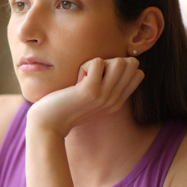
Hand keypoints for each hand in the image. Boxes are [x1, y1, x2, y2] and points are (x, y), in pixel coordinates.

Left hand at [27, 57, 143, 136]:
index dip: (120, 68)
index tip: (99, 78)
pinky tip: (76, 81)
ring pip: (120, 62)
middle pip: (132, 64)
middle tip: (91, 75)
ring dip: (98, 63)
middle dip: (111, 62)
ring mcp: (104, 96)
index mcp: (116, 102)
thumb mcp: (91, 99)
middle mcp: (114, 100)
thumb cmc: (64, 108)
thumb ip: (105, 86)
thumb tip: (117, 63)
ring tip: (84, 77)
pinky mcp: (90, 92)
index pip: (138, 74)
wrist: (48, 124)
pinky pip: (98, 62)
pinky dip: (85, 65)